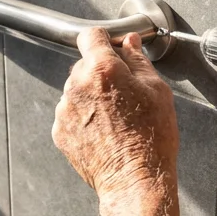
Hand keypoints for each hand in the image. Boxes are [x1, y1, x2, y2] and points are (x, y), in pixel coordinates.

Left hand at [53, 29, 178, 198]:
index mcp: (102, 70)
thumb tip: (129, 43)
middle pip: (84, 65)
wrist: (134, 179)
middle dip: (102, 72)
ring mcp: (65, 110)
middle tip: (125, 93)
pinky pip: (71, 114)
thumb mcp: (157, 91)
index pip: (90, 36)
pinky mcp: (59, 131)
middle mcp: (77, 86)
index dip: (103, 40)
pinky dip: (84, 118)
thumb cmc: (151, 139)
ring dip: (92, 96)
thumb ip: (138, 60)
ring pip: (77, 90)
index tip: (110, 47)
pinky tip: (106, 131)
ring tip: (117, 118)